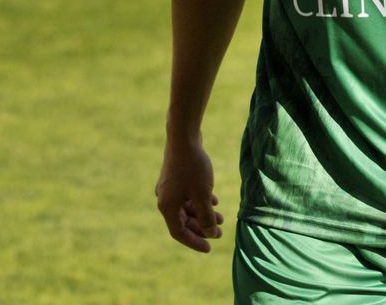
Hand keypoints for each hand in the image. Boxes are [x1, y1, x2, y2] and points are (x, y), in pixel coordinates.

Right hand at [156, 136, 223, 251]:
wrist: (184, 136)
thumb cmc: (193, 167)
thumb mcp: (202, 195)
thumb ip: (207, 217)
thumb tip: (211, 233)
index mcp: (167, 207)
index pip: (179, 233)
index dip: (195, 242)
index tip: (210, 248)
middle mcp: (165, 198)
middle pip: (183, 221)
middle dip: (202, 228)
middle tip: (220, 233)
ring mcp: (169, 187)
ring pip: (186, 208)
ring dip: (203, 214)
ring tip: (221, 217)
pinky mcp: (175, 177)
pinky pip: (187, 196)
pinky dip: (200, 200)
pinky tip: (214, 199)